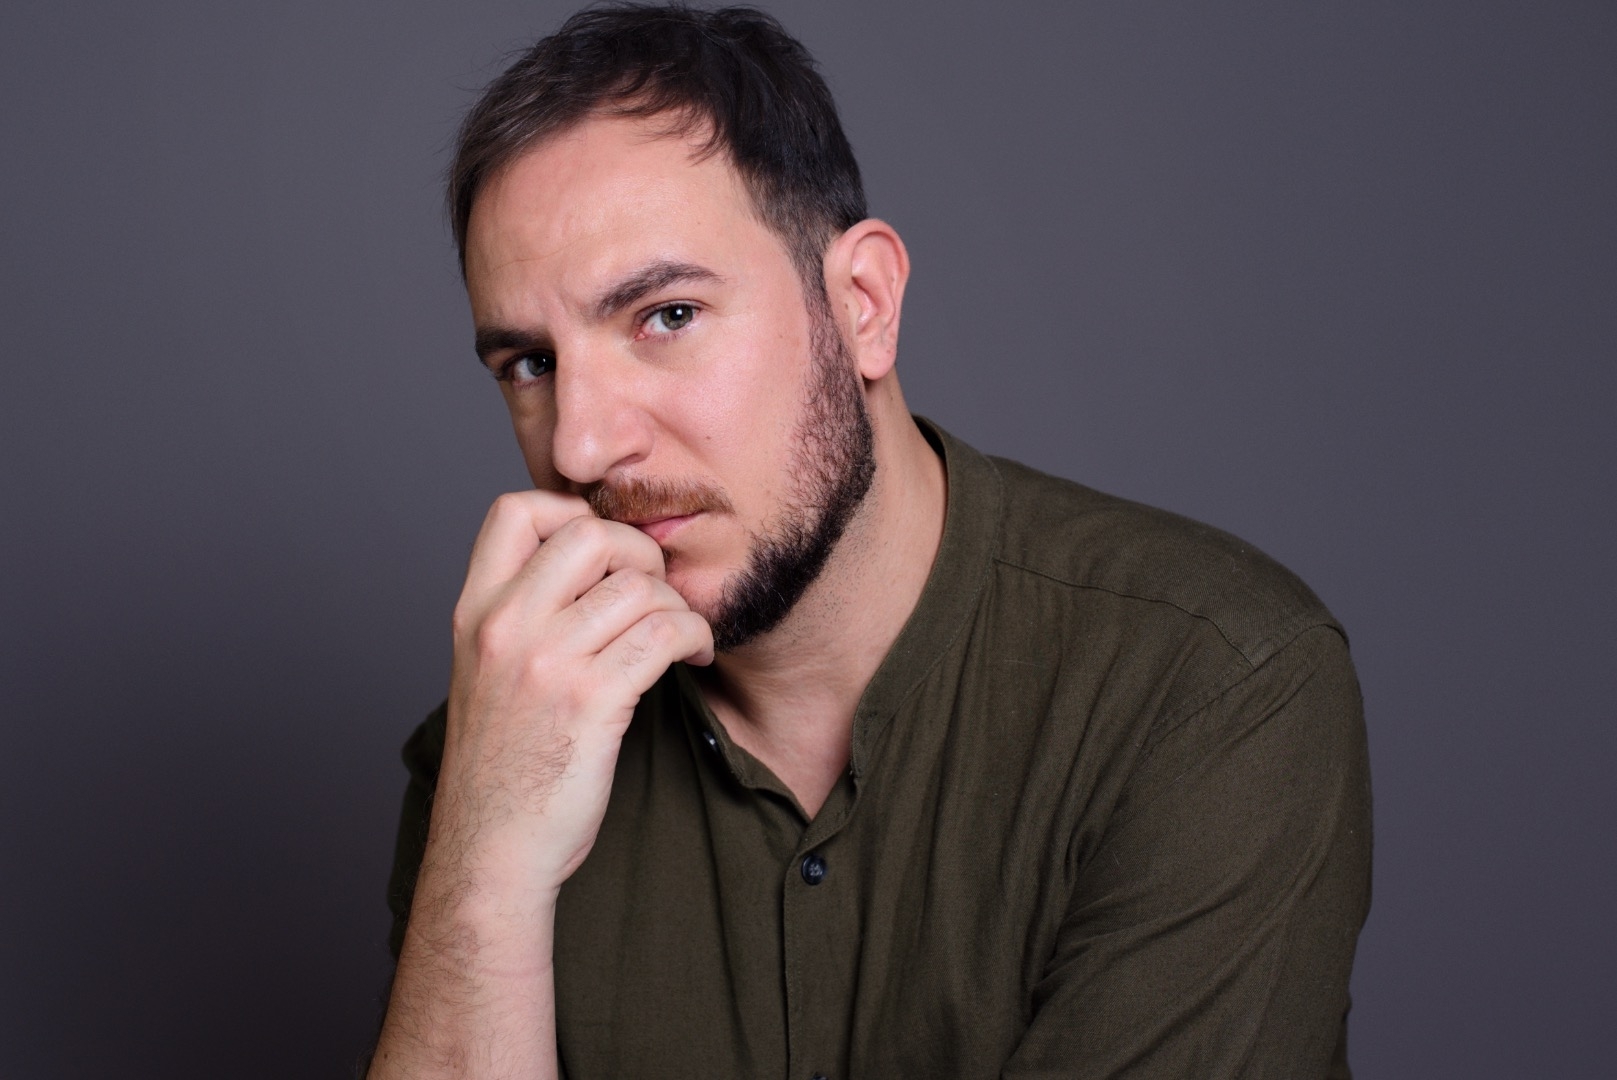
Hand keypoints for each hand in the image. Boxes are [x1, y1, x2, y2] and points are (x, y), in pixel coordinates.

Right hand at [430, 490, 714, 913]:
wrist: (490, 852)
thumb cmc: (501, 769)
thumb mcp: (487, 675)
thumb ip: (523, 617)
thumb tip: (597, 566)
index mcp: (474, 613)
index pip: (514, 511)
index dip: (570, 511)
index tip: (603, 554)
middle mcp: (505, 626)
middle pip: (590, 533)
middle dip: (640, 553)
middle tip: (657, 590)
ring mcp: (547, 662)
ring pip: (639, 587)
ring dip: (676, 606)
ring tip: (681, 637)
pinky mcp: (592, 701)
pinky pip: (665, 634)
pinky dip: (695, 639)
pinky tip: (694, 659)